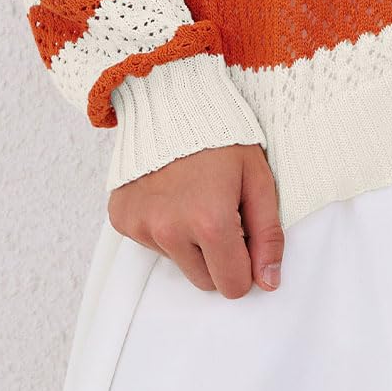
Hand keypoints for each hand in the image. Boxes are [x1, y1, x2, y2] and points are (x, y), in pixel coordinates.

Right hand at [108, 141, 285, 297]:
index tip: (244, 236)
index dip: (245, 265)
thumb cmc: (222, 139)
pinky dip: (163, 227)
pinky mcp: (122, 219)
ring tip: (193, 198)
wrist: (171, 104)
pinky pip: (151, 244)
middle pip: (205, 281)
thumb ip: (268, 236)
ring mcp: (141, 226)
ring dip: (189, 241)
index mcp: (210, 223)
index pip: (233, 286)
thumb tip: (269, 282)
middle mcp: (170, 230)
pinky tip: (170, 195)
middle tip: (219, 213)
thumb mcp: (258, 181)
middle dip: (217, 257)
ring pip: (177, 262)